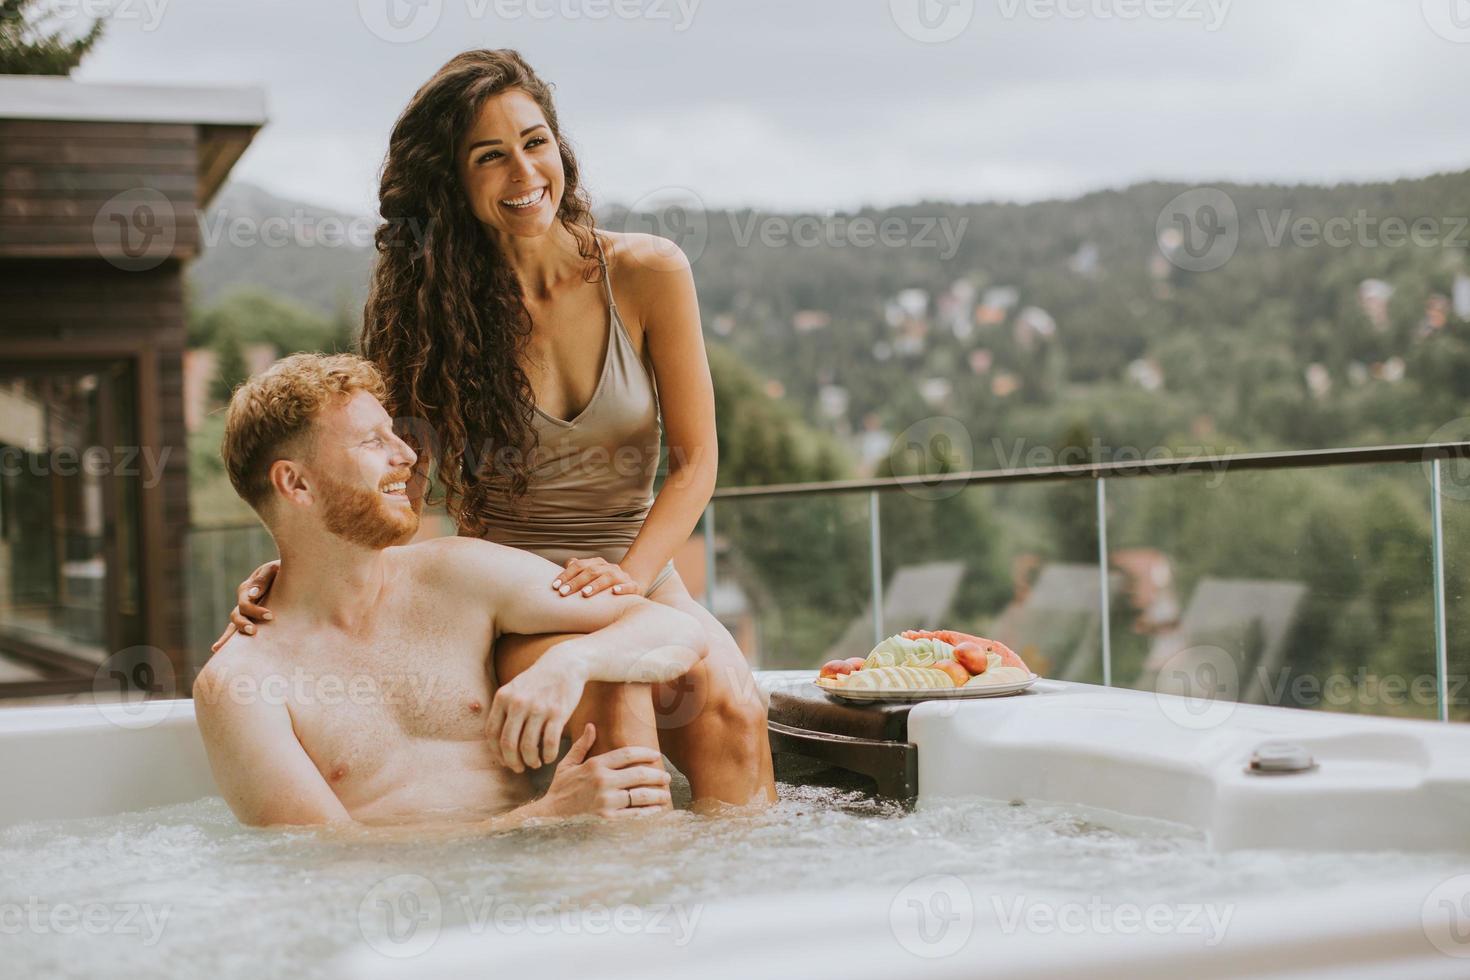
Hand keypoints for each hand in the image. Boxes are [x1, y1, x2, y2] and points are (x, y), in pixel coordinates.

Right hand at [211, 560, 279, 651]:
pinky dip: (227, 639)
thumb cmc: (282, 571)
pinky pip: (237, 630)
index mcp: (247, 589)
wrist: (290, 573)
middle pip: (236, 615)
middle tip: (253, 631)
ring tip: (226, 649)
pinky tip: (216, 649)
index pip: (246, 604)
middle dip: (243, 625)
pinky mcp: (253, 618)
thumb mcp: (273, 569)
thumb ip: (262, 579)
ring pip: (234, 625)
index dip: (255, 611)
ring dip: (230, 636)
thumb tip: (253, 595)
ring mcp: (246, 611)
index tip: (270, 616)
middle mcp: (244, 601)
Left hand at [486, 651, 589, 771]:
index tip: (505, 761)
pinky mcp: (558, 712)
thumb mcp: (515, 688)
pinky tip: (550, 757)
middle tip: (519, 768)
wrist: (565, 664)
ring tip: (536, 763)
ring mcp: (538, 708)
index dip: (497, 753)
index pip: (492, 733)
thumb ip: (504, 710)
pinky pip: (550, 742)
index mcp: (503, 698)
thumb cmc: (538, 681)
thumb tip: (497, 742)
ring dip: (531, 761)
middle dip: (513, 762)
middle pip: (508, 744)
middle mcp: (518, 703)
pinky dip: (549, 755)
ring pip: (528, 746)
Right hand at [533, 724, 671, 817]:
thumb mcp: (567, 765)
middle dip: (657, 775)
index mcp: (594, 766)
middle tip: (666, 776)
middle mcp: (603, 782)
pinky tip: (656, 810)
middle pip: (639, 774)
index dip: (645, 753)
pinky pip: (634, 814)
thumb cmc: (560, 790)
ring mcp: (606, 801)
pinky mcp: (608, 819)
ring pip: (640, 795)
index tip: (656, 755)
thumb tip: (592, 726)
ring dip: (657, 794)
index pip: (627, 755)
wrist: (549, 817)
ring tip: (665, 794)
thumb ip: (582, 746)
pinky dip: (648, 812)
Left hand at [552, 557, 642, 598]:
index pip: (579, 565)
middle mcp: (609, 567)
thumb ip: (578, 570)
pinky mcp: (634, 587)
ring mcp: (622, 576)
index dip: (566, 575)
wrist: (631, 589)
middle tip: (563, 593)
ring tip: (585, 593)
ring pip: (609, 577)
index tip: (555, 587)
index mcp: (597, 563)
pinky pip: (629, 586)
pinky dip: (622, 588)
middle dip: (576, 582)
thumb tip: (567, 563)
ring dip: (596, 585)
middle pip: (591, 571)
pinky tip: (614, 592)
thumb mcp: (590, 578)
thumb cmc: (604, 586)